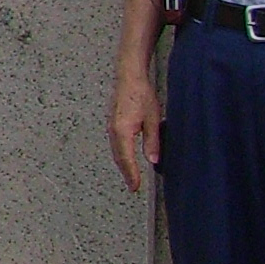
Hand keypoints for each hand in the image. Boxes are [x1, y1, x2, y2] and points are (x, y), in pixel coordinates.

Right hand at [111, 64, 163, 191]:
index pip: (127, 158)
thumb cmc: (141, 94)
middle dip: (126, 172)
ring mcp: (111, 126)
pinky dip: (120, 154)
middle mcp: (113, 130)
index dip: (131, 174)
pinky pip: (115, 144)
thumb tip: (152, 160)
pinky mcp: (113, 123)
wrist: (129, 77)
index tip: (135, 187)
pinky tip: (126, 157)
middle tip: (133, 186)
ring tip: (131, 175)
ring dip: (122, 164)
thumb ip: (152, 141)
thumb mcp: (153, 118)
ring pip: (115, 151)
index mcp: (122, 131)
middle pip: (118, 157)